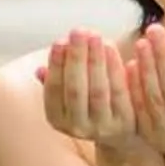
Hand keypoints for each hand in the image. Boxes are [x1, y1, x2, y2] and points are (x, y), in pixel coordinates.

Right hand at [37, 28, 140, 150]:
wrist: (120, 133)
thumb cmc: (88, 105)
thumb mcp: (67, 96)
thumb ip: (56, 81)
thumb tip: (39, 70)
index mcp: (57, 119)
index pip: (54, 90)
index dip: (56, 65)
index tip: (60, 41)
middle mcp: (78, 127)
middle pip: (76, 89)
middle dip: (76, 58)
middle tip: (78, 31)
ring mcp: (102, 127)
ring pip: (98, 90)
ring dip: (96, 60)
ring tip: (95, 36)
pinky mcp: (125, 122)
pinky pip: (120, 92)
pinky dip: (115, 69)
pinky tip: (111, 48)